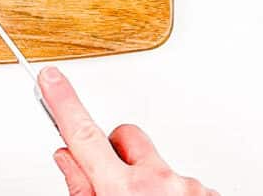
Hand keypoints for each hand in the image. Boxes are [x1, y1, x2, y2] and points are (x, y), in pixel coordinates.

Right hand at [39, 68, 217, 195]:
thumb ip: (83, 189)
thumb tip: (69, 159)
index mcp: (124, 191)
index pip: (83, 136)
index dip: (64, 103)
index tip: (50, 77)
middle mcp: (160, 182)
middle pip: (127, 138)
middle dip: (118, 154)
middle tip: (115, 184)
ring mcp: (190, 187)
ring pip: (159, 165)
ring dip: (150, 183)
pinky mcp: (212, 193)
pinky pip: (184, 182)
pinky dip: (174, 195)